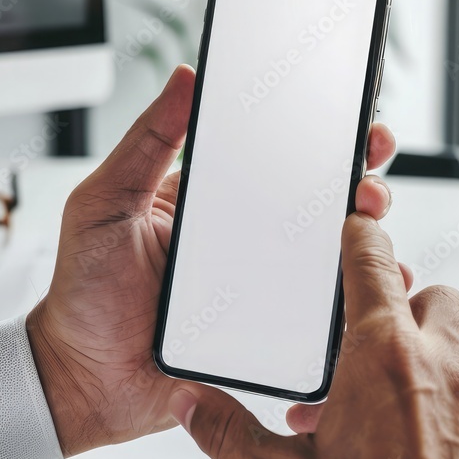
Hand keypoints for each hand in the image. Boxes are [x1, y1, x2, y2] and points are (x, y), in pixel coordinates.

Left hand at [26, 65, 399, 455]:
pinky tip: (376, 299)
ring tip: (375, 234)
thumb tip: (184, 77)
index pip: (278, 160)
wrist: (82, 380)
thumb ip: (144, 143)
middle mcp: (247, 244)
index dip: (322, 138)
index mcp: (213, 204)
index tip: (354, 119)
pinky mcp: (270, 340)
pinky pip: (323, 323)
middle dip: (362, 184)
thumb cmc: (84, 292)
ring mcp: (263, 292)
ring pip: (334, 262)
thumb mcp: (104, 203)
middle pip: (320, 207)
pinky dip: (357, 311)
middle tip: (370, 175)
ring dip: (370, 244)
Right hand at [168, 215, 458, 458]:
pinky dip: (448, 407)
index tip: (355, 226)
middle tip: (367, 337)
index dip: (361, 236)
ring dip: (425, 360)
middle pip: (434, 295)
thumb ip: (228, 433)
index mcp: (383, 362)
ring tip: (381, 405)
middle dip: (405, 302)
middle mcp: (442, 372)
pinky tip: (413, 446)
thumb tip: (193, 404)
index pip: (374, 264)